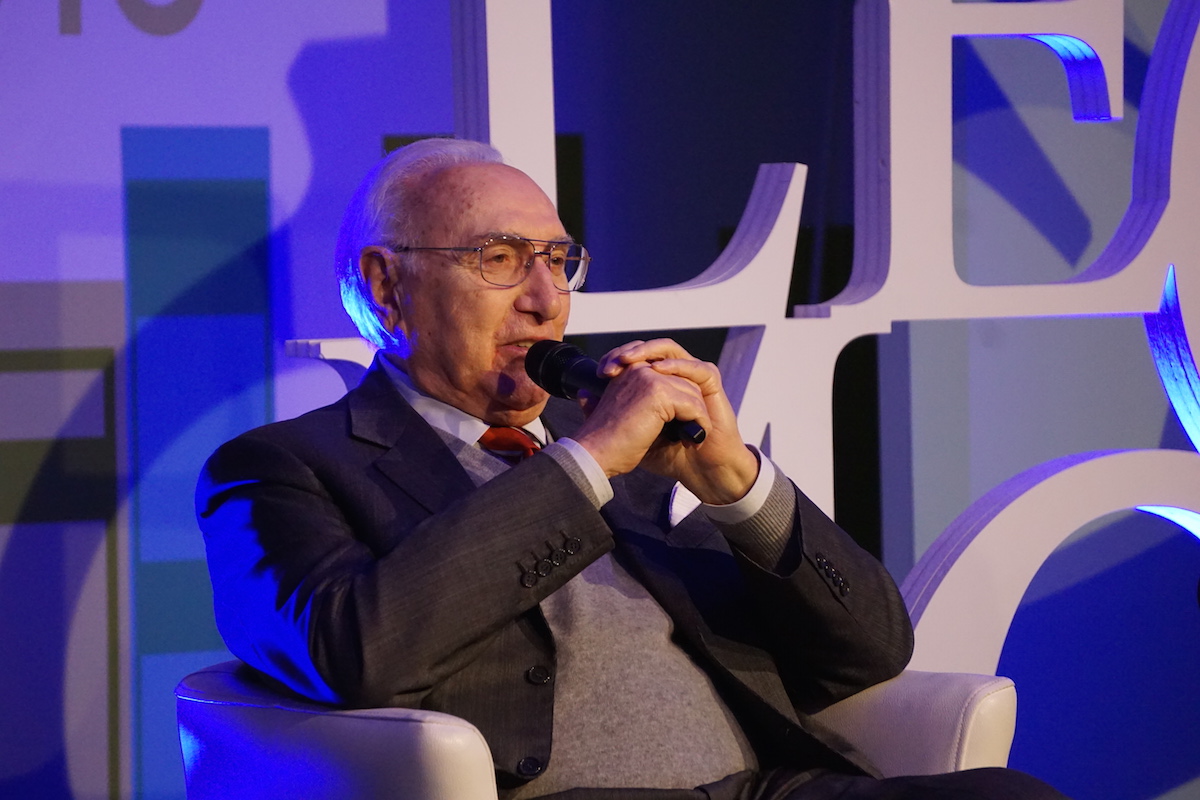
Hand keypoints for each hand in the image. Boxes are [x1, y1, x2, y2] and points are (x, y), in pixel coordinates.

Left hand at [572, 339, 758, 504]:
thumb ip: (614, 413)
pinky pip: (696, 367)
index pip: (635, 357)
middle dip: (630, 352)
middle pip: (650, 349)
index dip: (617, 358)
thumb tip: (582, 394)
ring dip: (649, 352)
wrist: (698, 468)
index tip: (600, 373)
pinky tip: (659, 371)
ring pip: (670, 350)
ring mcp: (692, 376)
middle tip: (615, 362)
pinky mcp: (711, 384)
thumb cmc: (670, 453)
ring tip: (632, 362)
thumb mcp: (634, 432)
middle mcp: (674, 375)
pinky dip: (677, 366)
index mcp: (657, 382)